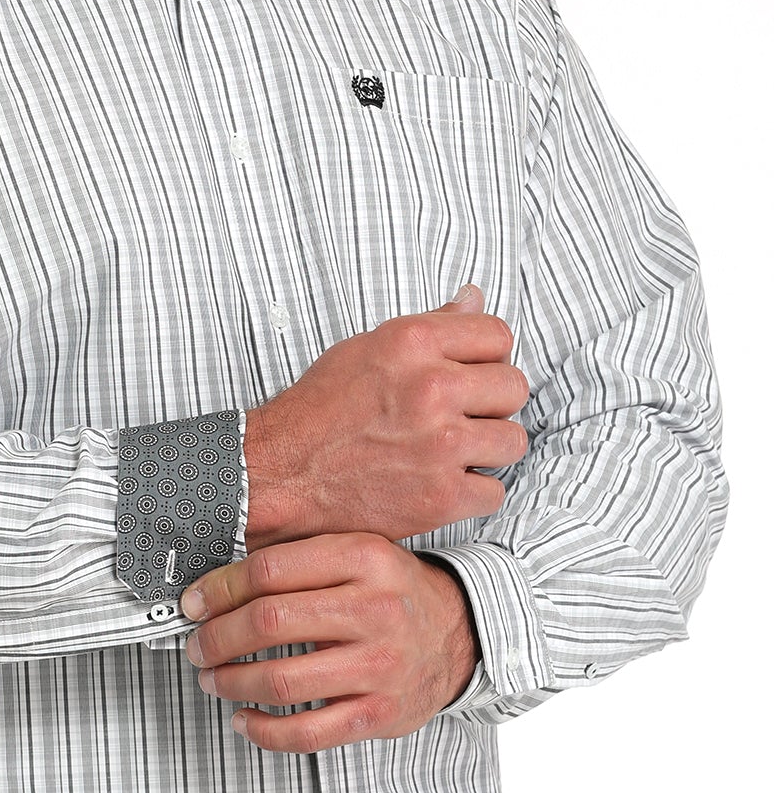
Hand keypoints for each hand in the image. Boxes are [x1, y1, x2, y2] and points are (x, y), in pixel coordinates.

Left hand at [180, 534, 478, 752]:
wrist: (460, 635)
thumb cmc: (392, 595)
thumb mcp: (357, 557)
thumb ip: (297, 563)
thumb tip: (213, 589)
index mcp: (364, 558)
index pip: (269, 571)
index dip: (219, 589)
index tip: (195, 604)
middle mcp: (376, 610)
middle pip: (269, 621)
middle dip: (217, 637)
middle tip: (198, 645)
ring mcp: (380, 666)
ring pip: (282, 680)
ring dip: (231, 682)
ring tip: (214, 678)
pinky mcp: (380, 714)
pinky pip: (307, 733)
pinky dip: (263, 730)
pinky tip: (243, 718)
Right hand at [242, 283, 529, 548]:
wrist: (279, 476)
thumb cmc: (318, 413)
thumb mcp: (367, 349)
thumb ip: (429, 325)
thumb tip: (474, 297)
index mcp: (414, 342)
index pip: (498, 336)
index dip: (485, 360)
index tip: (467, 379)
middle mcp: (431, 387)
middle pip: (513, 387)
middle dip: (490, 405)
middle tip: (459, 419)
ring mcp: (440, 444)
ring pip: (512, 440)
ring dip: (487, 451)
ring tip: (452, 455)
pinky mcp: (441, 495)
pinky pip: (494, 492)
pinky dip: (471, 495)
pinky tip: (441, 486)